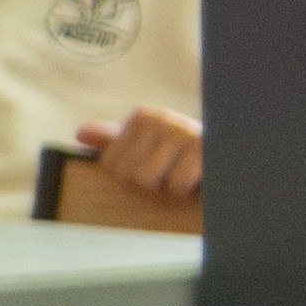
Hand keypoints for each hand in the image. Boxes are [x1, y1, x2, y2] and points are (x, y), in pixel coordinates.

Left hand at [74, 107, 202, 204]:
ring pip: (148, 179)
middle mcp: (162, 118)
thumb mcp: (148, 147)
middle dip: (149, 185)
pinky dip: (186, 189)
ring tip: (181, 175)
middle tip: (170, 173)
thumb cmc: (184, 157)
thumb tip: (80, 133)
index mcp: (144, 116)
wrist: (226, 160)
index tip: (154, 167)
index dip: (129, 178)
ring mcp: (183, 131)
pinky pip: (177, 183)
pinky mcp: (204, 148)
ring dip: (167, 188)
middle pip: (128, 174)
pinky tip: (197, 179)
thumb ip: (114, 141)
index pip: (110, 165)